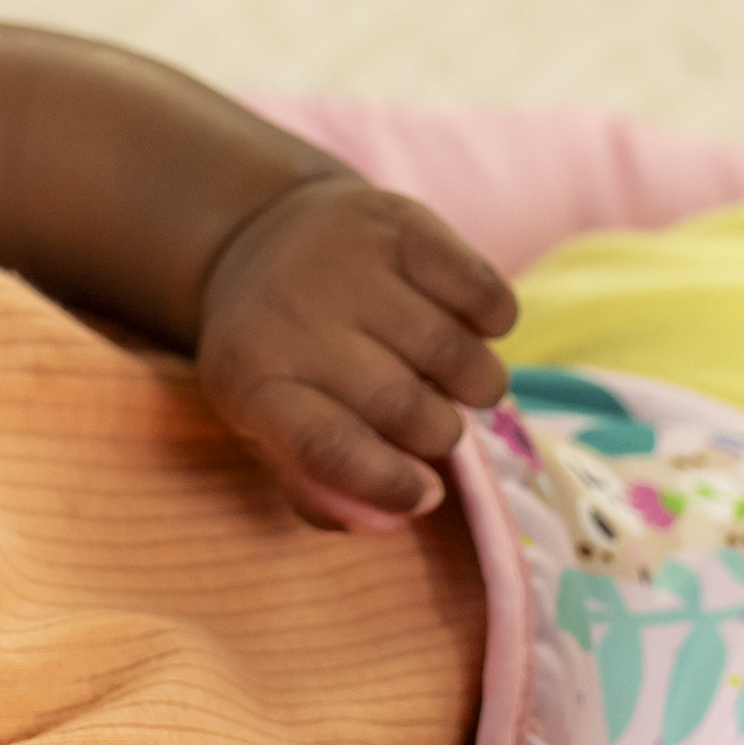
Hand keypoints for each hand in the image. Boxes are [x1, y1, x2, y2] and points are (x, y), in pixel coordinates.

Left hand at [198, 176, 519, 529]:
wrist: (263, 235)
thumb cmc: (279, 360)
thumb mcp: (268, 429)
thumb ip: (320, 490)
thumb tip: (393, 521)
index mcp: (249, 380)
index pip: (326, 448)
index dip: (388, 484)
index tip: (424, 496)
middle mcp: (295, 317)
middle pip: (406, 407)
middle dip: (439, 435)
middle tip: (432, 425)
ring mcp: (351, 263)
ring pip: (457, 354)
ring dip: (476, 385)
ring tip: (452, 380)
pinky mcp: (402, 223)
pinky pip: (488, 294)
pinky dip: (494, 324)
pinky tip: (465, 326)